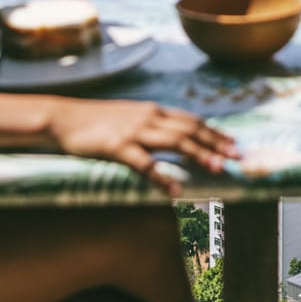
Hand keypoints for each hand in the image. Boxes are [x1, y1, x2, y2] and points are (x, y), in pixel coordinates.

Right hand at [47, 99, 236, 195]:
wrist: (62, 117)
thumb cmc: (95, 121)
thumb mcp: (128, 117)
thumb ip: (151, 125)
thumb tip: (173, 137)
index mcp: (152, 110)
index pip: (192, 120)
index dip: (215, 132)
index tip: (235, 144)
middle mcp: (148, 117)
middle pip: (190, 129)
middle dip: (216, 143)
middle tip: (238, 157)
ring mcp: (133, 130)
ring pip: (174, 141)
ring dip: (198, 154)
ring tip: (216, 168)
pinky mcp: (117, 146)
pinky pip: (144, 163)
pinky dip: (161, 177)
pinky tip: (173, 191)